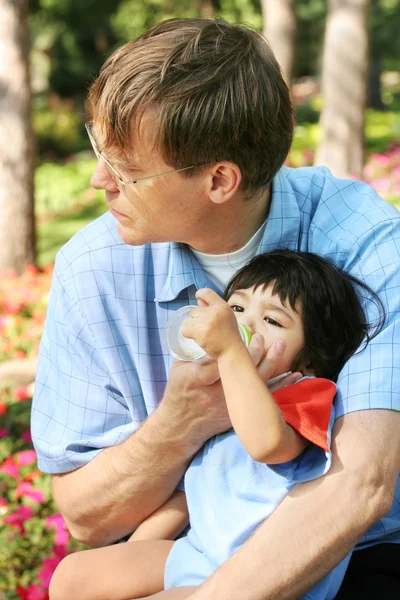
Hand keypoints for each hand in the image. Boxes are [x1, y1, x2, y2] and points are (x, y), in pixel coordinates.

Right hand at [160, 330, 269, 451]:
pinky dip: (280, 385)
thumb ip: (192, 350)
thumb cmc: (179, 391)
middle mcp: (218, 392)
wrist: (182, 425)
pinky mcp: (242, 411)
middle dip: (255, 353)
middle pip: (242, 372)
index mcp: (199, 379)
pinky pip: (265, 398)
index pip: (219, 361)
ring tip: (280, 345)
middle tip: (262, 337)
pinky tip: (294, 376)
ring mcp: (232, 403)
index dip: (233, 348)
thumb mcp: (179, 369)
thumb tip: (202, 324)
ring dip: (271, 363)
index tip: (243, 333)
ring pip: (256, 383)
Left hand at [181, 288, 242, 359]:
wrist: (231, 351)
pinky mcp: (200, 332)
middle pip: (195, 310)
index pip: (206, 292)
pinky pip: (185, 330)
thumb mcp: (225, 316)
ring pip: (189, 320)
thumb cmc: (228, 334)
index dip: (200, 295)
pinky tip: (199, 338)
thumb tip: (199, 299)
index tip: (199, 301)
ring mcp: (207, 321)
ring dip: (193, 328)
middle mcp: (215, 311)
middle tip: (208, 328)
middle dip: (198, 319)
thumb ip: (212, 307)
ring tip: (204, 334)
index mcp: (222, 306)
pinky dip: (189, 335)